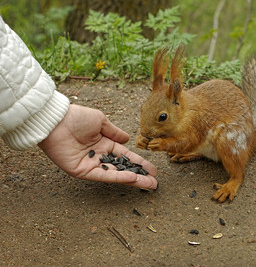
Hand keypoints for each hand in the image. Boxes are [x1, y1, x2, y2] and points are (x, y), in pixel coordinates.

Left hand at [38, 104, 156, 188]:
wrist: (56, 121)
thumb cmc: (76, 117)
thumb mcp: (101, 121)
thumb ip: (115, 132)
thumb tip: (128, 139)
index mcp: (105, 143)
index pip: (126, 156)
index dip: (140, 162)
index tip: (153, 169)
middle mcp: (100, 156)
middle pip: (124, 168)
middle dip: (140, 175)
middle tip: (155, 182)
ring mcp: (92, 165)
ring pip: (116, 175)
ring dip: (133, 180)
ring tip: (149, 184)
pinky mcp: (83, 171)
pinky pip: (103, 175)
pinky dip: (118, 177)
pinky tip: (132, 178)